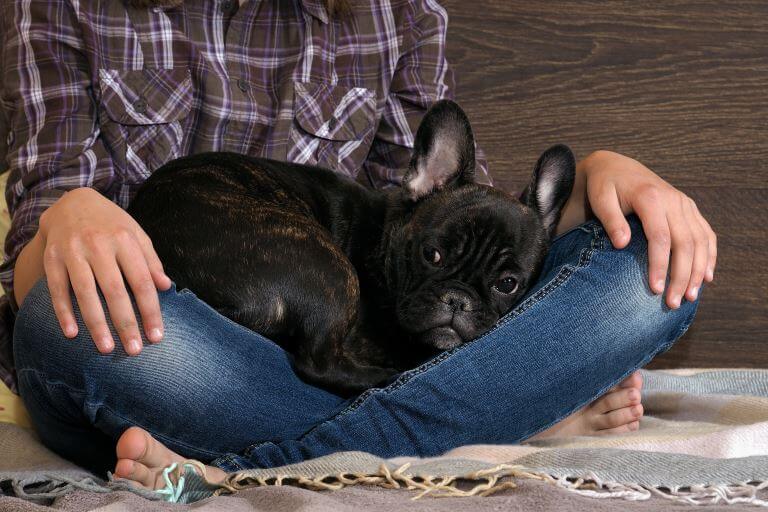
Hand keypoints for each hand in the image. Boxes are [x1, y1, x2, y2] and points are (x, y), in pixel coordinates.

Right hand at [37, 188, 171, 353]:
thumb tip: (166, 286)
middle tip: (133, 350)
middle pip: (115, 290)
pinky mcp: (52, 259)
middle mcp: (99, 245)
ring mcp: (73, 252)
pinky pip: (58, 289)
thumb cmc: (112, 225)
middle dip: (125, 323)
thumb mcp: (137, 235)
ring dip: (96, 323)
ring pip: (86, 293)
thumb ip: (151, 261)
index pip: (142, 282)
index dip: (150, 311)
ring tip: (106, 349)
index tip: (157, 336)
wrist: (72, 203)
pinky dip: (64, 312)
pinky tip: (72, 333)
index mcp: (125, 240)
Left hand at [583, 150, 716, 308]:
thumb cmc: (604, 186)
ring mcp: (685, 204)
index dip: (660, 265)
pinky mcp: (689, 208)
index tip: (655, 289)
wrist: (616, 168)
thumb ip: (611, 220)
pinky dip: (709, 256)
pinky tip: (707, 277)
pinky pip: (706, 234)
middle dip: (681, 275)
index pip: (660, 237)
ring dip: (699, 271)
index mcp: (651, 197)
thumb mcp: (600, 199)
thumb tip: (622, 244)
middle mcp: (673, 200)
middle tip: (673, 302)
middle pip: (685, 243)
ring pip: (700, 241)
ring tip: (690, 297)